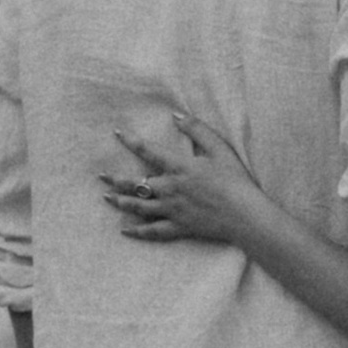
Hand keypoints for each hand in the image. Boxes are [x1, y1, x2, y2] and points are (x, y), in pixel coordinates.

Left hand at [104, 110, 260, 245]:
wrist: (245, 214)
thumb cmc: (235, 179)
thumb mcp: (219, 148)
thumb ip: (197, 130)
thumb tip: (177, 116)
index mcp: (179, 167)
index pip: (148, 151)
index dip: (130, 141)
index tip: (117, 133)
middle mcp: (170, 188)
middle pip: (136, 183)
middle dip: (116, 179)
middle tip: (102, 176)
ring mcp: (172, 210)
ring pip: (139, 207)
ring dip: (121, 202)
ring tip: (107, 198)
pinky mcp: (179, 227)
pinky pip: (153, 231)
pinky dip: (137, 232)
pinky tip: (125, 230)